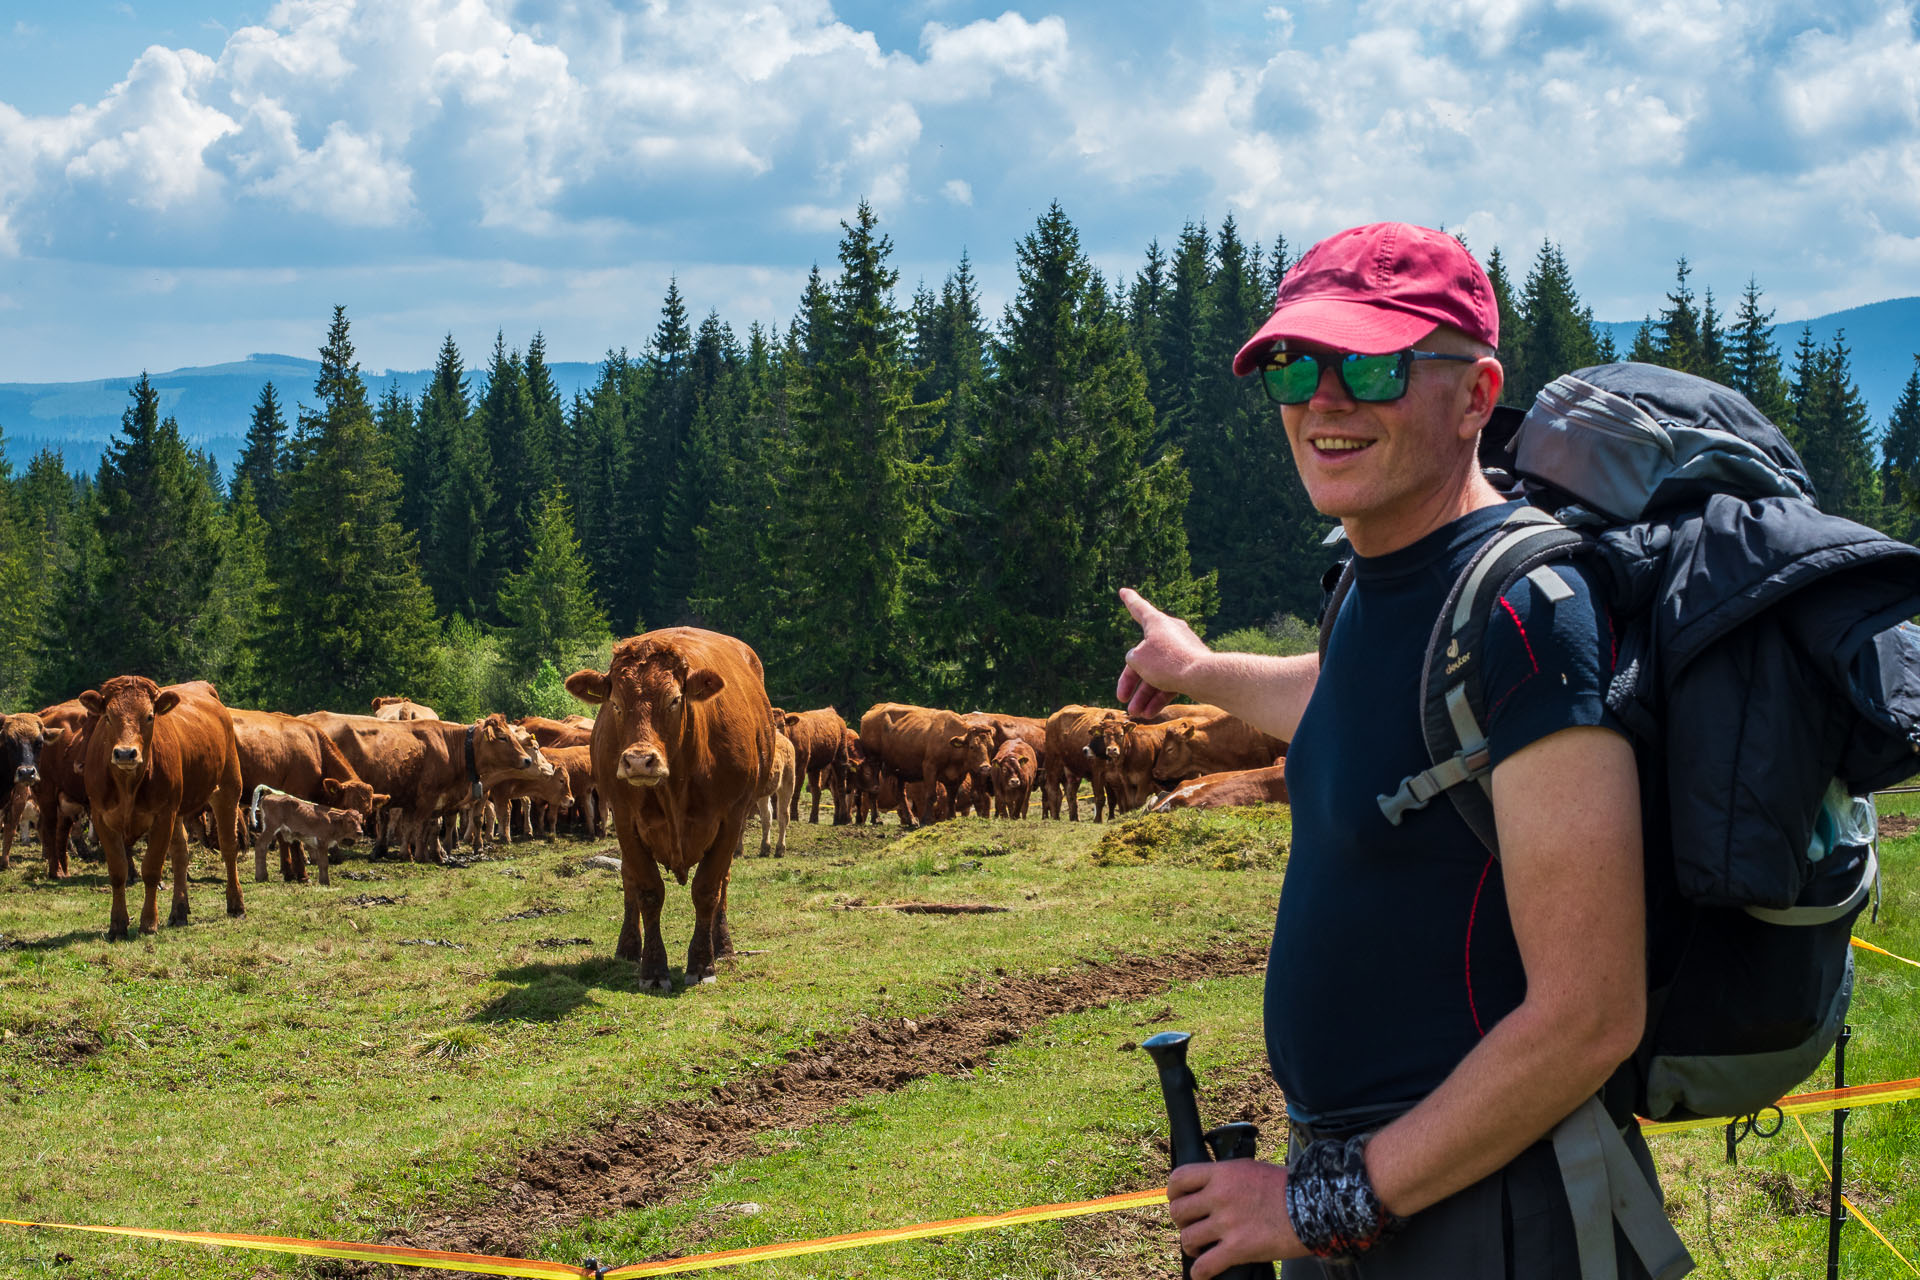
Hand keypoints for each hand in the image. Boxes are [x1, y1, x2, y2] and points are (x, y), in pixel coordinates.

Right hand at [1116, 588, 1207, 717]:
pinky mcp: (1192, 668)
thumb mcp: (1137, 660)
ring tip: (1136, 713)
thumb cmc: (1167, 663)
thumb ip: (1134, 659)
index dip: (1129, 601)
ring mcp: (1183, 651)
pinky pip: (1171, 681)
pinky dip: (1160, 696)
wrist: (1204, 677)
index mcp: (1157, 623)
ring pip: (1157, 673)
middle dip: (1131, 681)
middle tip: (1121, 698)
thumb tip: (1141, 664)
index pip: (1138, 608)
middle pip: (1144, 657)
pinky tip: (1151, 713)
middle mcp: (1170, 633)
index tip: (1124, 591)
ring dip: (1145, 694)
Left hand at [1167, 1158, 1306, 1277]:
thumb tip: (1210, 1187)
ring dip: (1192, 1246)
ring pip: (1188, 1238)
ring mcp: (1228, 1223)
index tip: (1178, 1199)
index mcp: (1222, 1173)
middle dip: (1182, 1221)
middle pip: (1178, 1211)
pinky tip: (1203, 1273)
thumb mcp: (1250, 1169)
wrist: (1313, 1205)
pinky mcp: (1238, 1248)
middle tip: (1194, 1226)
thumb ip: (1226, 1177)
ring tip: (1201, 1248)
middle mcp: (1220, 1196)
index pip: (1179, 1179)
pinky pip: (1205, 1266)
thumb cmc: (1286, 1187)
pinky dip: (1200, 1273)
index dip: (1173, 1192)